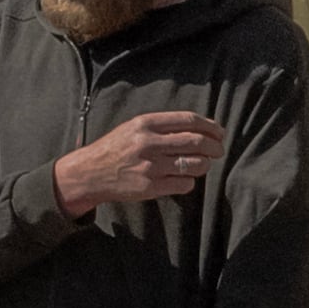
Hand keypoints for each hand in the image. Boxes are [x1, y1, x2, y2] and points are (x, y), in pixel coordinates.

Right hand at [55, 108, 219, 212]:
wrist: (88, 173)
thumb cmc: (117, 148)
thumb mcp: (134, 128)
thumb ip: (164, 126)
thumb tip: (204, 127)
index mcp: (144, 124)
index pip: (189, 120)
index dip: (211, 126)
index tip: (220, 133)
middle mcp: (148, 143)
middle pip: (197, 142)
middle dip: (215, 147)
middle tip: (218, 150)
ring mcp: (150, 166)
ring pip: (196, 164)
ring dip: (204, 165)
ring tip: (200, 164)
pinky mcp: (150, 186)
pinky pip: (186, 184)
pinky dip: (189, 181)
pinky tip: (181, 178)